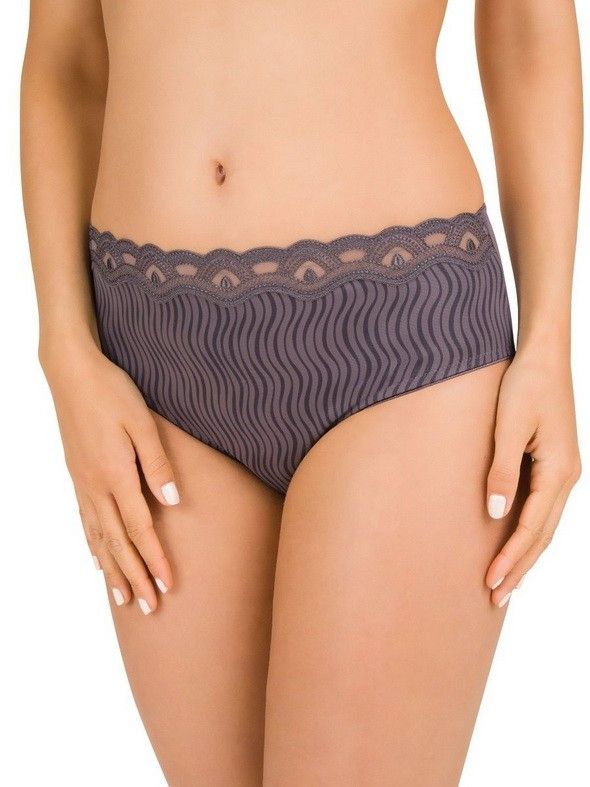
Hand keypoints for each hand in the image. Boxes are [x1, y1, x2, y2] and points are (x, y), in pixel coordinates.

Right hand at [41, 336, 178, 614]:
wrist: (71, 373)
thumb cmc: (112, 392)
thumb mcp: (143, 423)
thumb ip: (158, 464)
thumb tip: (173, 504)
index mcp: (116, 475)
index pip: (140, 528)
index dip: (154, 559)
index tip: (168, 586)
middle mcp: (96, 487)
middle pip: (118, 542)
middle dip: (135, 576)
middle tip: (150, 608)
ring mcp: (83, 483)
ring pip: (98, 538)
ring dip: (113, 570)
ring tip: (124, 598)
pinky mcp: (76, 476)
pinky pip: (85, 521)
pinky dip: (93, 545)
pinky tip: (97, 558)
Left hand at [484, 345, 580, 605]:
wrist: (544, 355)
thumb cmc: (524, 385)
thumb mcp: (508, 426)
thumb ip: (501, 470)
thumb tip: (494, 514)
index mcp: (558, 471)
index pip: (532, 527)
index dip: (511, 558)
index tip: (491, 583)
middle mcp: (567, 476)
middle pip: (542, 534)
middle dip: (520, 568)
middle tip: (496, 598)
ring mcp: (563, 471)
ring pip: (545, 524)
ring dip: (526, 554)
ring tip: (506, 581)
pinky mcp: (554, 464)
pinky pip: (543, 508)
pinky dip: (530, 532)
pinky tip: (516, 541)